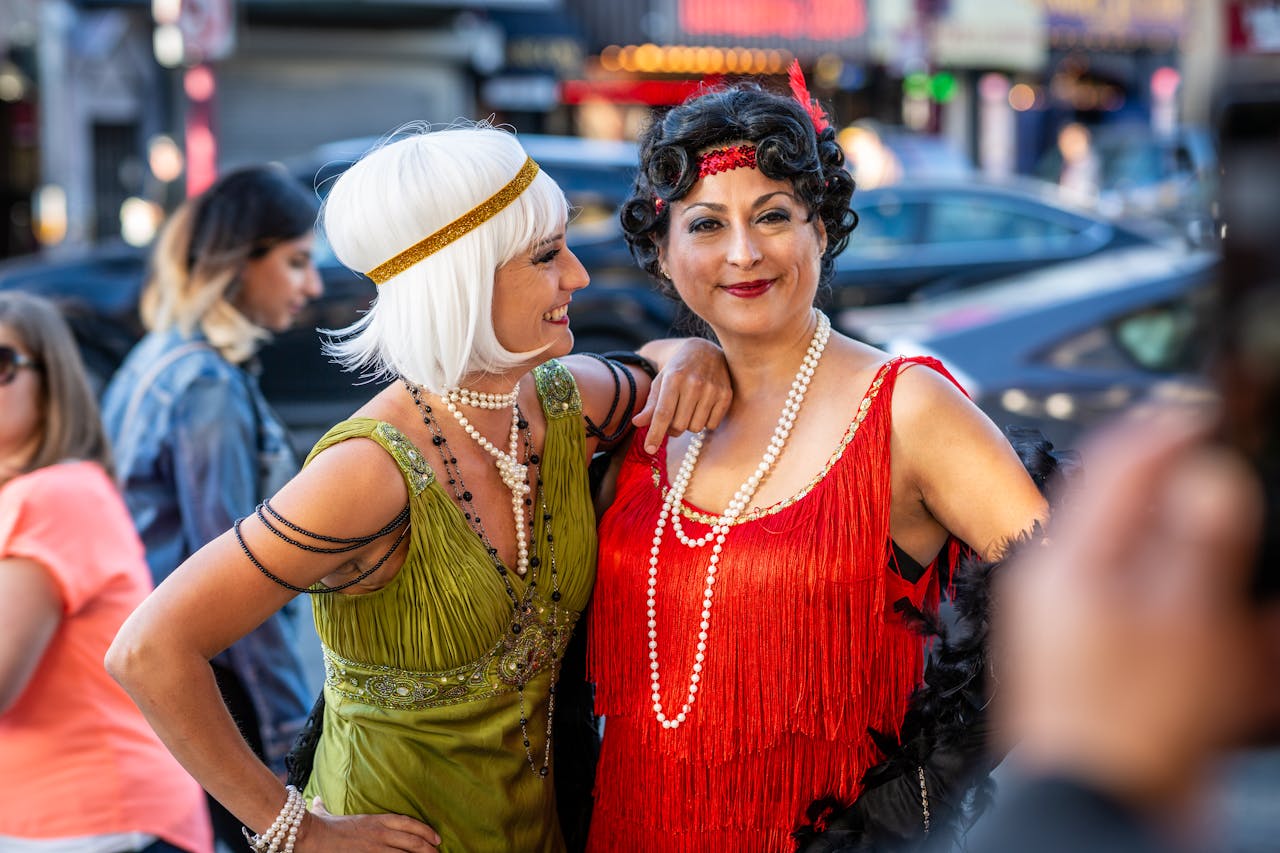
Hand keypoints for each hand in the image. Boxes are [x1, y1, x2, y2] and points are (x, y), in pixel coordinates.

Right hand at [297, 797, 441, 851]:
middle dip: (428, 848)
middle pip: (412, 840)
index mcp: (375, 820)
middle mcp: (380, 833)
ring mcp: (376, 848)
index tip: (435, 837)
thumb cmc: (320, 826)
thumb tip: (317, 799)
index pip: (408, 822)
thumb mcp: (327, 814)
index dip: (425, 830)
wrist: (313, 836)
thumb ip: (325, 807)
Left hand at [633, 338, 731, 453]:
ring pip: (695, 428)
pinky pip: (712, 425)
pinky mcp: (726, 395)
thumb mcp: (660, 382)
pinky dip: (705, 422)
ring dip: (689, 425)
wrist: (705, 351)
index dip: (655, 434)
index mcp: (673, 379)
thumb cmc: (678, 369)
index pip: (663, 413)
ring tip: (688, 410)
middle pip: (678, 426)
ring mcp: (712, 389)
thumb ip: (650, 404)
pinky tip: (702, 408)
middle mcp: (694, 383)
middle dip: (672, 428)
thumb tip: (637, 423)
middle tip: (673, 417)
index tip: (648, 449)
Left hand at [997, 412, 1264, 810]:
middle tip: (1246, 507)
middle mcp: (1067, 589)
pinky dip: (1214, 640)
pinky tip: (1249, 664)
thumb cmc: (1129, 726)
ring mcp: (1086, 635)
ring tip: (1252, 608)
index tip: (1216, 412)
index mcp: (1070, 559)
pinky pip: (1169, 637)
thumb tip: (1208, 474)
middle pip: (1145, 521)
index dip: (1172, 429)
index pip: (1118, 463)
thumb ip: (1199, 541)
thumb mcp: (1184, 621)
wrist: (1095, 819)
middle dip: (1205, 514)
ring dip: (1217, 581)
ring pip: (1166, 581)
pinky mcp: (1108, 679)